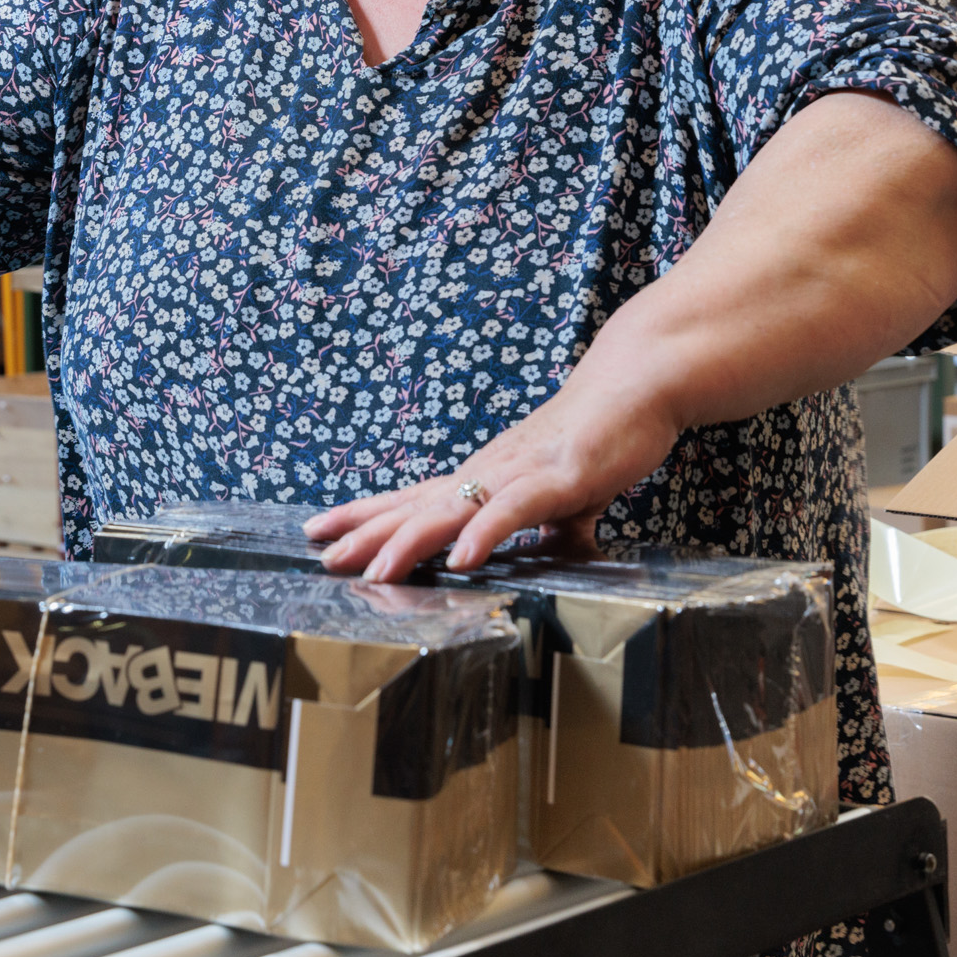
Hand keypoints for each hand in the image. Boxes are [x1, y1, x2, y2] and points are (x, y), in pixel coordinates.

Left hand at [305, 380, 681, 581]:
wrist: (637, 385)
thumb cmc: (596, 436)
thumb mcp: (562, 494)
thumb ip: (550, 525)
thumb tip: (555, 553)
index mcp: (483, 476)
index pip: (411, 498)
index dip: (365, 516)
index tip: (319, 532)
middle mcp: (488, 471)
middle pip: (416, 507)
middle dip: (368, 534)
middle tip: (324, 558)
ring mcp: (517, 472)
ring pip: (452, 509)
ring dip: (411, 541)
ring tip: (375, 571)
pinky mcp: (555, 478)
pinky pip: (512, 511)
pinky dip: (484, 535)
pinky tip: (460, 560)